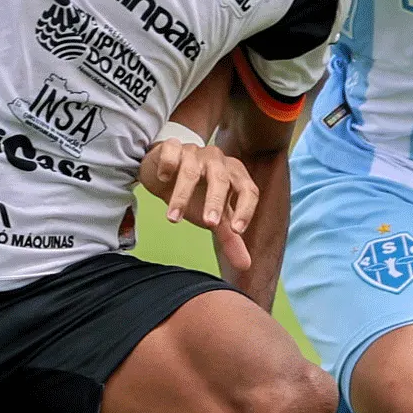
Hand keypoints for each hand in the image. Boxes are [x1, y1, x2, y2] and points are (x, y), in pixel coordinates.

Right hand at [139, 137, 258, 271]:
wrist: (166, 172)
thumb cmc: (197, 194)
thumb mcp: (214, 216)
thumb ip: (230, 238)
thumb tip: (246, 266)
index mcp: (234, 175)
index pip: (249, 190)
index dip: (245, 209)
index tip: (236, 231)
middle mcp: (218, 160)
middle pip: (221, 179)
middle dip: (216, 202)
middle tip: (208, 224)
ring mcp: (195, 151)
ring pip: (191, 170)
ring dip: (182, 195)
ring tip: (173, 220)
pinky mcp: (171, 146)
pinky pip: (171, 152)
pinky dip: (168, 166)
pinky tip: (164, 179)